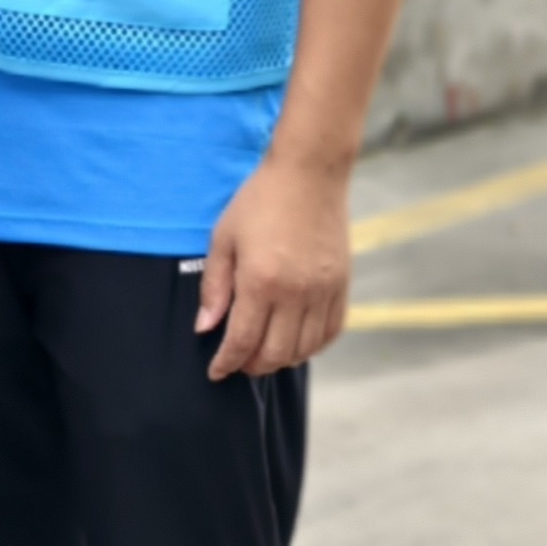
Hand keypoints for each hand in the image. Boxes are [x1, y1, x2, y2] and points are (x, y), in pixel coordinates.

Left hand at [197, 155, 349, 380]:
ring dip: (281, 359)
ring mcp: (323, 290)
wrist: (309, 173)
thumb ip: (214, 287)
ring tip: (265, 352)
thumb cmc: (260, 201)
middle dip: (252, 366)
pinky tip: (296, 341)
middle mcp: (295, 293)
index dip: (227, 363)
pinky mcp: (341, 285)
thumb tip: (205, 328)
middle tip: (238, 362)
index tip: (216, 371)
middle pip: (275, 354)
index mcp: (261, 281)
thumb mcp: (224, 238)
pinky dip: (312, 346)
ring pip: (304, 349)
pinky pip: (330, 332)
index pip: (242, 341)